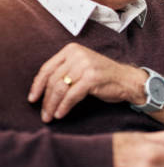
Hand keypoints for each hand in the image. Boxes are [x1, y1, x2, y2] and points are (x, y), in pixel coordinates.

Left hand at [28, 43, 147, 121]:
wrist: (128, 80)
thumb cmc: (104, 76)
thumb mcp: (82, 67)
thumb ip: (65, 71)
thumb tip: (42, 89)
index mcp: (72, 50)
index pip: (47, 68)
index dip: (37, 85)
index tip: (33, 98)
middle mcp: (78, 55)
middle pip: (53, 79)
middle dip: (46, 99)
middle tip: (43, 113)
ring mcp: (85, 65)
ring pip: (60, 88)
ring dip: (53, 105)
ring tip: (50, 116)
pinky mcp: (91, 78)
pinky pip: (71, 95)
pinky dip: (64, 106)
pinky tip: (61, 114)